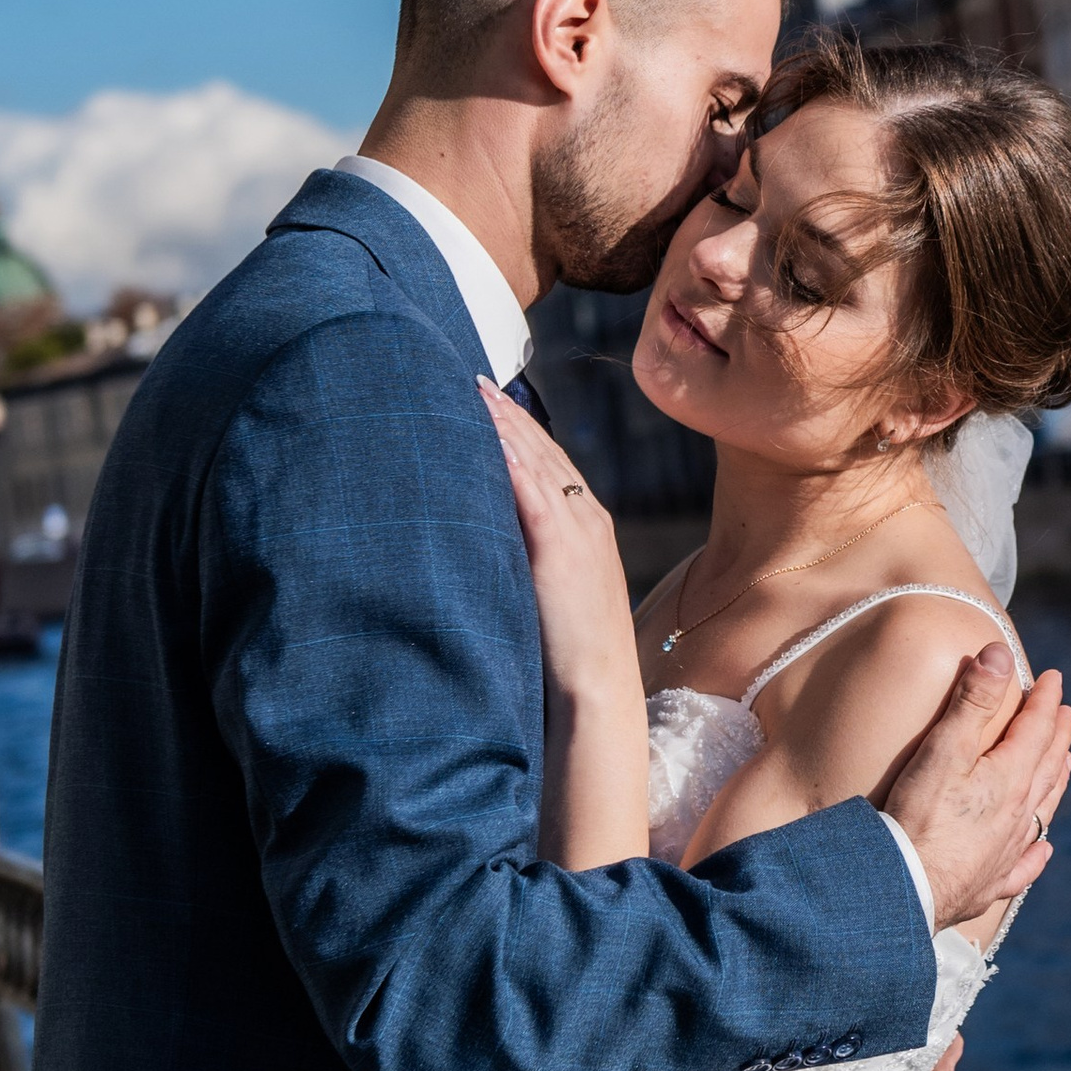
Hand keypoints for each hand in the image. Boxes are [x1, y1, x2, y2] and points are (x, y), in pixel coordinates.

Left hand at [477, 378, 639, 710]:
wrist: (598, 689)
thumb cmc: (572, 654)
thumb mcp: (557, 592)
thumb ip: (535, 558)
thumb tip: (496, 539)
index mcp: (591, 526)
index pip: (553, 463)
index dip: (522, 430)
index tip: (490, 401)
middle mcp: (589, 518)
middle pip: (545, 452)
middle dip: (509, 415)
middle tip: (472, 382)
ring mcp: (578, 530)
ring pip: (538, 462)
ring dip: (504, 425)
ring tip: (472, 394)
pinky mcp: (559, 548)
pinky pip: (533, 491)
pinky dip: (512, 460)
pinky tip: (489, 435)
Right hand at [879, 645, 1070, 939]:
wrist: (905, 889)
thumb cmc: (919, 817)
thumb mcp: (944, 749)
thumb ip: (973, 700)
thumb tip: (1000, 653)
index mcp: (1010, 778)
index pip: (1036, 729)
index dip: (1045, 700)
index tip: (1054, 679)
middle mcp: (1018, 815)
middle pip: (1047, 767)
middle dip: (1056, 736)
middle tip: (1065, 714)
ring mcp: (1006, 851)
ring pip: (1043, 810)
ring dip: (1056, 782)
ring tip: (1065, 764)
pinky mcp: (989, 883)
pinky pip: (1025, 865)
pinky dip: (1038, 852)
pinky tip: (1045, 848)